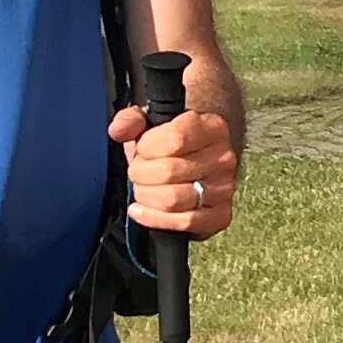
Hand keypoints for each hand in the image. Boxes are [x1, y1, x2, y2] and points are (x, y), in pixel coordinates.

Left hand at [111, 97, 239, 239]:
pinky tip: (140, 210)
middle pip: (170, 171)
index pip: (175, 139)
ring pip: (174, 199)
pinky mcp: (220, 215)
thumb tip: (118, 130)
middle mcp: (223, 158)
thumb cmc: (170, 142)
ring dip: (146, 196)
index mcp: (211, 127)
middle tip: (136, 173)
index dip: (147, 147)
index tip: (140, 149)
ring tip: (141, 189)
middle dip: (141, 174)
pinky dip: (155, 219)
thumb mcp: (149, 123)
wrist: (196, 163)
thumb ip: (131, 120)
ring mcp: (225, 189)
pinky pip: (184, 222)